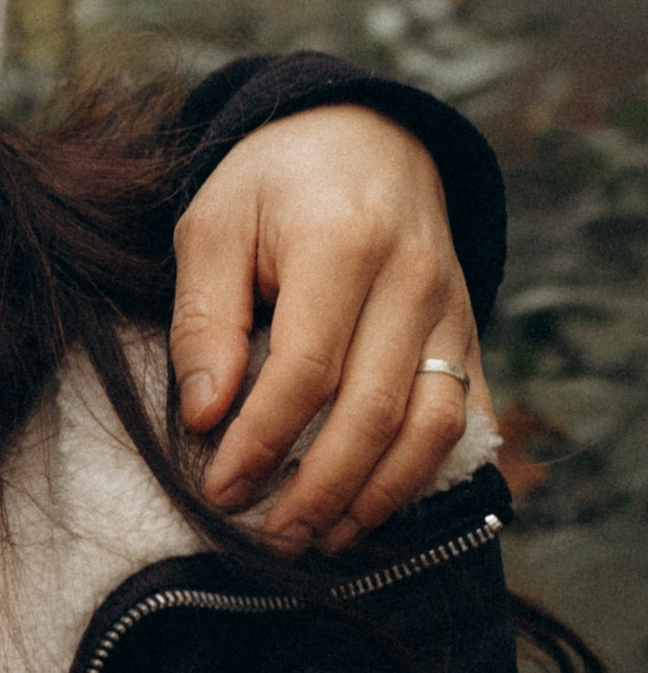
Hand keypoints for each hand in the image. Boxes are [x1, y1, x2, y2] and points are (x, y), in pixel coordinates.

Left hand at [170, 104, 490, 551]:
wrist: (366, 134)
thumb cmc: (274, 183)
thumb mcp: (214, 225)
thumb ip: (205, 318)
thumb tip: (203, 413)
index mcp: (343, 242)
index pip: (306, 369)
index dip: (262, 440)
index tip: (219, 489)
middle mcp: (413, 280)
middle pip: (374, 410)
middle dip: (318, 488)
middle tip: (268, 538)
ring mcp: (452, 309)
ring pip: (432, 425)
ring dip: (377, 496)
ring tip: (320, 538)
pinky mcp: (469, 331)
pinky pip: (464, 416)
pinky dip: (424, 472)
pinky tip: (374, 508)